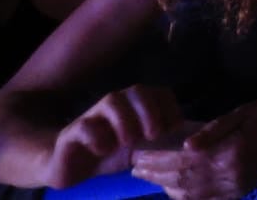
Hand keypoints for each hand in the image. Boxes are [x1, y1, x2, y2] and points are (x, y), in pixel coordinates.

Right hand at [41, 85, 182, 189]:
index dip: (170, 108)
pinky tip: (104, 150)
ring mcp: (94, 115)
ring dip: (126, 120)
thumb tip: (187, 143)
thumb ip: (159, 143)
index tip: (174, 129)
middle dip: (150, 111)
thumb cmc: (109, 154)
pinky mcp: (72, 132)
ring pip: (112, 101)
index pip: (160, 93)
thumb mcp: (138, 150)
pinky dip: (97, 137)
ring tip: (129, 141)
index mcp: (136, 106)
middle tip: (153, 135)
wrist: (70, 165)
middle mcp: (117, 104)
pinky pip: (85, 126)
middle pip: (138, 91)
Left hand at [131, 96, 256, 199]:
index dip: (157, 161)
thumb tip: (185, 144)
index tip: (139, 156)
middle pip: (183, 181)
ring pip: (193, 195)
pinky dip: (188, 197)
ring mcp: (236, 187)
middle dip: (156, 175)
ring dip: (168, 188)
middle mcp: (231, 176)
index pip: (182, 161)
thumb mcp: (242, 112)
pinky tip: (177, 188)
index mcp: (229, 154)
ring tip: (151, 178)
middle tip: (136, 168)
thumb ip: (213, 129)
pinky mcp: (241, 190)